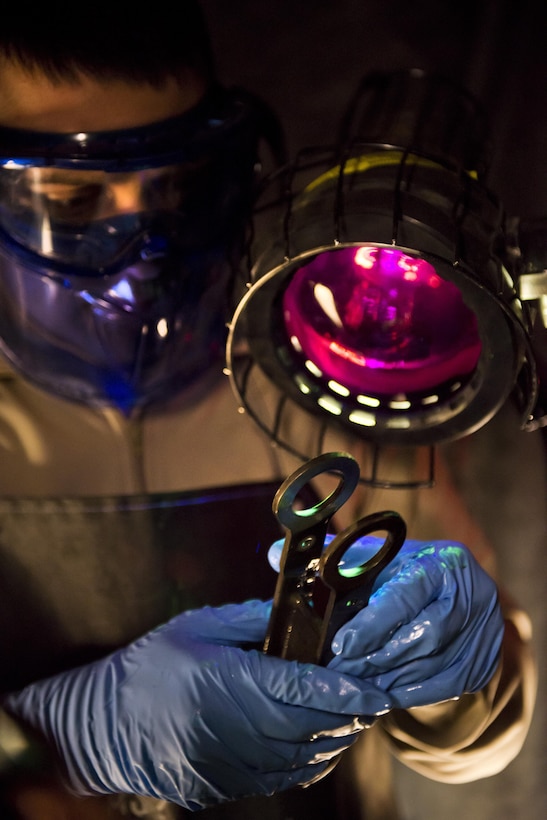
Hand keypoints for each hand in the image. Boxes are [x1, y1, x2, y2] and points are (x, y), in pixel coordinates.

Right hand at [3, 600, 390, 810]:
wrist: (106, 725)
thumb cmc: (151, 667)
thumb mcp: (197, 627)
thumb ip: (250, 620)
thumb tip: (294, 614)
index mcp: (230, 682)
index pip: (302, 688)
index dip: (343, 690)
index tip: (375, 689)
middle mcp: (237, 729)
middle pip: (311, 726)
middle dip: (349, 714)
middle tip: (374, 698)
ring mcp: (232, 764)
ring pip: (303, 757)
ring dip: (335, 738)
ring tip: (353, 718)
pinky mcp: (227, 785)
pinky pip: (284, 778)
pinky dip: (310, 761)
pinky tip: (319, 742)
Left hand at [269, 535, 503, 708]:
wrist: (457, 598)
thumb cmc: (403, 576)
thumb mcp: (375, 561)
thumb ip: (330, 559)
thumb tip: (274, 554)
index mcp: (441, 561)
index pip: (408, 594)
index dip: (374, 623)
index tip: (341, 645)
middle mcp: (470, 594)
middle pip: (423, 635)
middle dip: (376, 657)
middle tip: (338, 673)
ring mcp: (482, 632)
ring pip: (432, 665)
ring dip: (389, 678)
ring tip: (353, 685)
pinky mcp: (482, 664)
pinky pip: (444, 688)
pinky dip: (409, 693)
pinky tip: (381, 695)